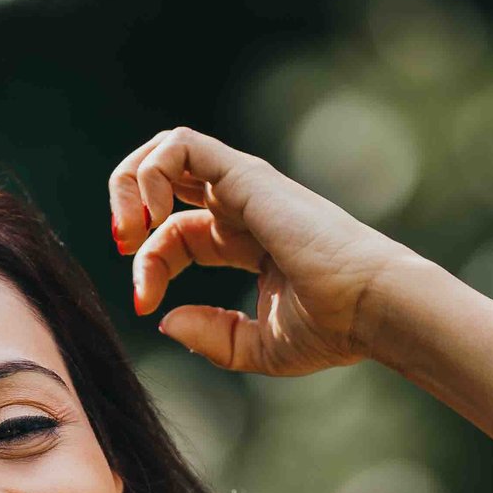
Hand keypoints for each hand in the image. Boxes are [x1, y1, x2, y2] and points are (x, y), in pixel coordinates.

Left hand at [107, 125, 430, 374]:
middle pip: (167, 184)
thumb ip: (210, 336)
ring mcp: (245, 186)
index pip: (176, 236)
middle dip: (129, 210)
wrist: (370, 308)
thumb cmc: (332, 329)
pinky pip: (182, 145)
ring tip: (129, 231)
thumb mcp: (255, 347)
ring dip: (131, 183)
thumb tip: (165, 319)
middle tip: (121, 248)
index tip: (143, 305)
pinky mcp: (246, 175)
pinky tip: (150, 219)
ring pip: (168, 151)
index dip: (149, 266)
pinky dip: (151, 172)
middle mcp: (244, 207)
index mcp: (246, 241)